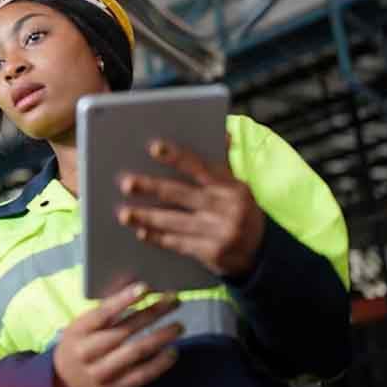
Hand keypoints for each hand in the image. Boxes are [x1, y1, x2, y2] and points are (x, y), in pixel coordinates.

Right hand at [53, 283, 182, 386]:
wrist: (67, 381)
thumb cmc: (81, 342)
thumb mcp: (84, 323)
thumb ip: (107, 305)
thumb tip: (134, 282)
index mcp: (77, 332)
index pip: (102, 313)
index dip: (123, 299)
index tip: (145, 286)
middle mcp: (86, 353)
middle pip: (124, 331)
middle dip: (152, 313)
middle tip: (173, 301)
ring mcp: (100, 374)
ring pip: (135, 352)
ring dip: (160, 337)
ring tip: (179, 326)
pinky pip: (141, 375)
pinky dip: (159, 363)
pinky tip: (172, 351)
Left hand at [116, 136, 264, 276]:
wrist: (262, 253)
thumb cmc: (241, 212)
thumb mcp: (238, 187)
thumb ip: (221, 165)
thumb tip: (222, 133)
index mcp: (233, 187)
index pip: (201, 167)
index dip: (177, 157)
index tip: (154, 147)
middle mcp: (227, 208)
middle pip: (182, 194)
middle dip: (152, 187)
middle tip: (125, 183)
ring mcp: (220, 232)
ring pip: (176, 221)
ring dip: (147, 217)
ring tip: (125, 213)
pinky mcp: (212, 253)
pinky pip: (179, 244)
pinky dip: (158, 238)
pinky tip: (141, 232)